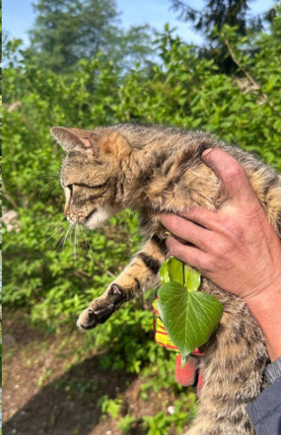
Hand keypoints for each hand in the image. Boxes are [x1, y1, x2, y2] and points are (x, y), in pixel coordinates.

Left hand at [161, 148, 280, 359]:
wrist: (268, 281)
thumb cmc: (262, 247)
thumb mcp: (256, 219)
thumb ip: (238, 204)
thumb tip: (215, 188)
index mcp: (247, 210)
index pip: (233, 175)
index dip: (219, 159)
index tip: (207, 154)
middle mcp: (229, 224)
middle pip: (190, 207)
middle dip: (175, 205)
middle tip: (166, 201)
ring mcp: (216, 244)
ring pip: (178, 226)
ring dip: (168, 222)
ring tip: (165, 219)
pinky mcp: (206, 263)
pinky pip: (177, 249)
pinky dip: (172, 243)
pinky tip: (172, 241)